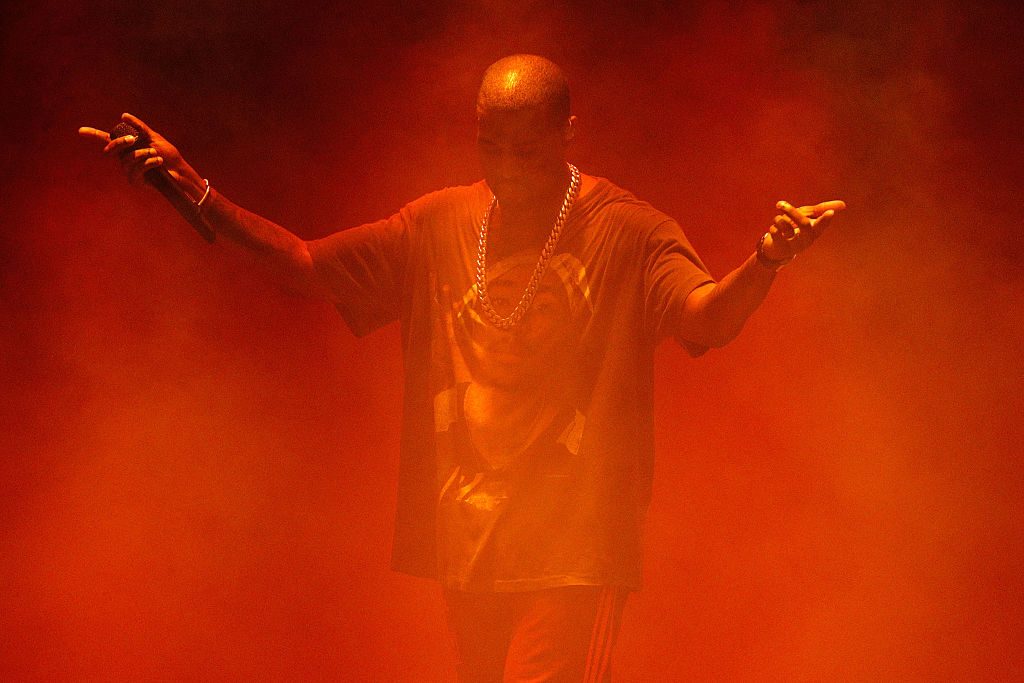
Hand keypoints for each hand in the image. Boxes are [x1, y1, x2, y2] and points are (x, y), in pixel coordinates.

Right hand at [78, 113, 205, 199]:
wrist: (179, 171)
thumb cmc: (168, 155)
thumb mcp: (153, 137)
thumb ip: (139, 127)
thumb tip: (123, 116)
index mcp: (127, 147)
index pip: (107, 140)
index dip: (93, 135)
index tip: (80, 131)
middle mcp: (124, 159)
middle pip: (111, 149)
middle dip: (120, 143)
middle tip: (132, 139)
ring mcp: (128, 171)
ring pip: (126, 160)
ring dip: (143, 154)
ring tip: (156, 155)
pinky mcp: (135, 182)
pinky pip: (136, 170)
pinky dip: (149, 163)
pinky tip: (158, 162)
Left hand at [761, 199, 846, 261]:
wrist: (776, 251)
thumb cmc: (794, 229)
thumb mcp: (807, 217)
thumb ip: (821, 209)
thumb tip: (844, 205)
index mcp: (815, 231)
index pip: (822, 225)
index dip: (825, 219)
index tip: (830, 213)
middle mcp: (807, 240)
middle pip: (804, 224)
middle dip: (791, 211)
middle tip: (779, 204)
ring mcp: (794, 246)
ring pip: (785, 225)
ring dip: (778, 219)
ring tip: (777, 220)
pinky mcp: (781, 249)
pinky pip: (775, 231)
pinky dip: (773, 227)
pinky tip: (774, 231)